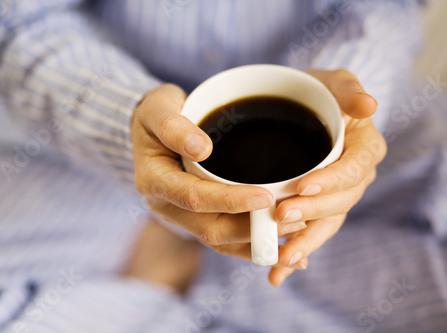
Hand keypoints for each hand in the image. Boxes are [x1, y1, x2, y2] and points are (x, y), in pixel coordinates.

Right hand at [132, 84, 284, 260]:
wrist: (151, 127)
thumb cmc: (156, 113)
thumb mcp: (157, 108)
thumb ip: (173, 126)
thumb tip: (202, 149)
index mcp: (154, 180)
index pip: (194, 197)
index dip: (229, 201)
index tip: (265, 197)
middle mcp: (166, 205)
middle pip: (209, 229)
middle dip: (250, 229)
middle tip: (291, 220)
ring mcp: (181, 215)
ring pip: (219, 239)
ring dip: (255, 240)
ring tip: (295, 231)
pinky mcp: (196, 217)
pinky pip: (223, 237)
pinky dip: (250, 243)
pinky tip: (280, 242)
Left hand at [268, 69, 386, 285]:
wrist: (300, 107)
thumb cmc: (317, 92)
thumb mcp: (332, 82)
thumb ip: (348, 89)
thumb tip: (368, 105)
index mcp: (364, 148)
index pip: (353, 168)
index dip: (331, 181)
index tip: (302, 186)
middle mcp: (355, 176)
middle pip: (340, 201)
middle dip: (311, 212)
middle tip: (280, 217)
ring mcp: (336, 195)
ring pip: (326, 223)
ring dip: (305, 242)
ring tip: (282, 259)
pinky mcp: (317, 207)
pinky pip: (312, 231)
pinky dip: (297, 251)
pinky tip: (278, 271)